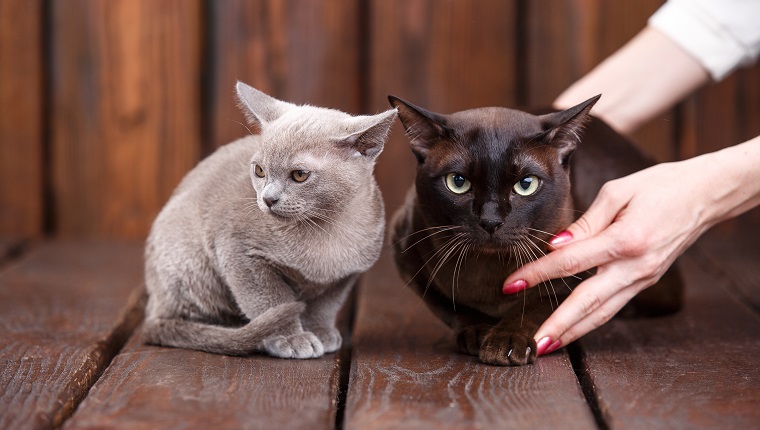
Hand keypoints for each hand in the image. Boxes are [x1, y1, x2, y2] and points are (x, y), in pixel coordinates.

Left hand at [502, 156, 721, 354]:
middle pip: (588, 301)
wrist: (705, 195)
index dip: (537, 274)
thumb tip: (555, 245)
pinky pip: (614, 305)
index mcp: (625, 239)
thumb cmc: (660, 185)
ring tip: (548, 345)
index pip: (570, 262)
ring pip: (603, 312)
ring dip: (574, 332)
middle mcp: (635, 266)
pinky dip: (592, 319)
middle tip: (533, 342)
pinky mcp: (646, 281)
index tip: (511, 284)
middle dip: (558, 323)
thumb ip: (584, 222)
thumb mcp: (618, 192)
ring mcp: (643, 277)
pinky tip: (573, 327)